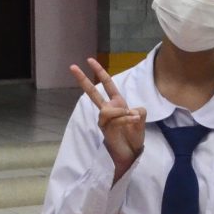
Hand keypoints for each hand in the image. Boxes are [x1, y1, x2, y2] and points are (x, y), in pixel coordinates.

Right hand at [71, 58, 144, 176]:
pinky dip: (125, 119)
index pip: (107, 84)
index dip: (99, 72)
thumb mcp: (141, 119)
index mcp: (117, 103)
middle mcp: (108, 110)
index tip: (89, 60)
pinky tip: (134, 121)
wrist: (132, 153)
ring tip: (133, 118)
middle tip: (72, 67)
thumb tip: (132, 111)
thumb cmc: (134, 136)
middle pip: (93, 93)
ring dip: (121, 112)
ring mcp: (105, 120)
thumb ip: (140, 111)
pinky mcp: (105, 130)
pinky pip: (114, 119)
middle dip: (83, 79)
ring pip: (108, 109)